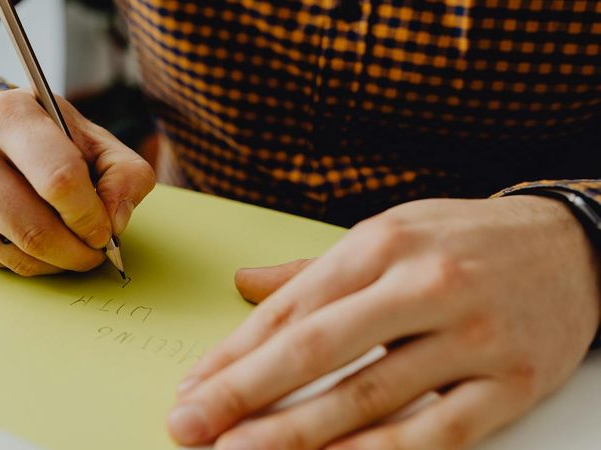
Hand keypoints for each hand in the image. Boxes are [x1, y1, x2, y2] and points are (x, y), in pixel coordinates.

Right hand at [0, 88, 154, 274]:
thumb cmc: (53, 140)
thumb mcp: (98, 142)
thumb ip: (125, 176)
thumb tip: (115, 222)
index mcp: (8, 115)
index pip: (58, 179)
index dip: (89, 215)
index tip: (105, 229)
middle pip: (33, 227)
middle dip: (76, 251)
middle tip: (96, 251)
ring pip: (14, 252)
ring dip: (56, 262)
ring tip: (73, 247)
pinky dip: (29, 264)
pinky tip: (41, 243)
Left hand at [168, 196, 599, 448]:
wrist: (577, 247)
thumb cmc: (464, 242)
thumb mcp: (388, 233)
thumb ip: (312, 270)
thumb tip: (243, 285)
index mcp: (380, 246)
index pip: (290, 309)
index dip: (232, 354)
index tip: (190, 388)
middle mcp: (420, 286)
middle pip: (315, 350)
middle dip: (243, 393)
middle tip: (188, 426)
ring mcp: (467, 337)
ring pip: (367, 397)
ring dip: (295, 434)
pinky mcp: (508, 384)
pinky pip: (433, 433)